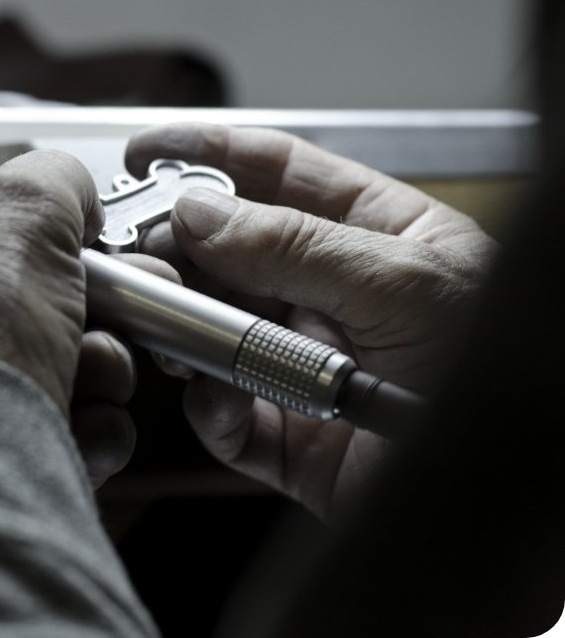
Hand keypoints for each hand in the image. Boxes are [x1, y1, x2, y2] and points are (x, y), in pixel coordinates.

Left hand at [0, 150, 136, 486]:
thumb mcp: (17, 209)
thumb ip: (51, 178)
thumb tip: (74, 196)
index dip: (23, 235)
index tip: (74, 241)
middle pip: (18, 305)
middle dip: (86, 308)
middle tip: (116, 306)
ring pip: (46, 368)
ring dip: (95, 366)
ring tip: (93, 369)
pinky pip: (50, 429)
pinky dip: (86, 427)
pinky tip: (86, 426)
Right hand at [125, 123, 496, 518]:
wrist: (505, 502)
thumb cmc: (496, 376)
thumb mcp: (407, 285)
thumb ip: (298, 245)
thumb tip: (201, 213)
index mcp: (374, 237)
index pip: (279, 175)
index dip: (211, 154)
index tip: (148, 151)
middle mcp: (330, 295)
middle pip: (230, 253)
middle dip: (182, 250)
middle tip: (149, 253)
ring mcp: (302, 363)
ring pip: (212, 330)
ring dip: (185, 330)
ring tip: (179, 332)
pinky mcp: (285, 434)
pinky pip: (222, 413)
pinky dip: (210, 408)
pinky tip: (223, 400)